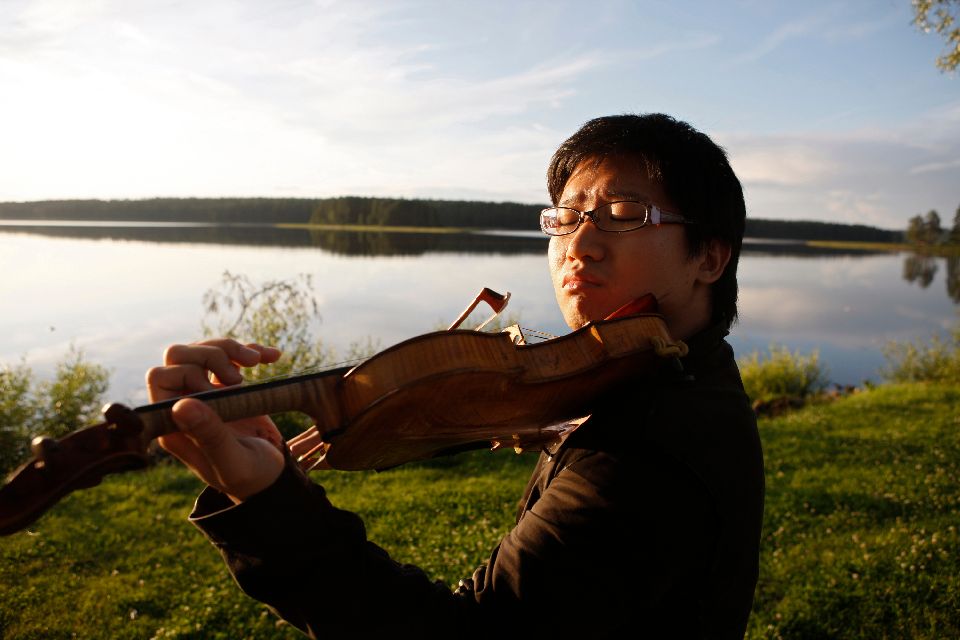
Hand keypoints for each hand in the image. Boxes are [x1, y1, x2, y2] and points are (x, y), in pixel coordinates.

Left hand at [146, 339, 286, 502]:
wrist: (274, 477)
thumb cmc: (251, 477)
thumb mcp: (233, 462)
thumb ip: (209, 436)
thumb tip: (180, 405)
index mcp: (173, 424)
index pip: (161, 377)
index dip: (189, 374)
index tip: (221, 394)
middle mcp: (183, 405)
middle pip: (178, 356)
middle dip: (210, 355)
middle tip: (238, 379)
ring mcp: (205, 393)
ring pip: (202, 349)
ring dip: (230, 349)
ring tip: (256, 362)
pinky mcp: (227, 387)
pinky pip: (230, 355)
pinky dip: (251, 351)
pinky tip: (272, 357)